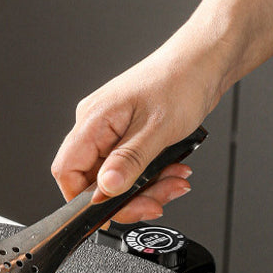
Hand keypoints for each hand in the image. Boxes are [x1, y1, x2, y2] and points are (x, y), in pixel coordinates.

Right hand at [51, 51, 216, 223]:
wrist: (206, 60)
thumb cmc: (182, 80)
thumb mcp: (157, 128)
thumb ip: (128, 162)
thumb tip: (105, 188)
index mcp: (93, 120)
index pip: (67, 171)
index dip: (83, 199)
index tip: (109, 211)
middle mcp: (96, 126)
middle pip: (94, 182)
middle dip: (127, 197)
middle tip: (153, 202)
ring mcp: (111, 132)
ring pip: (116, 180)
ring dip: (145, 190)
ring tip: (172, 182)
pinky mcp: (127, 137)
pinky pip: (130, 169)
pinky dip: (151, 178)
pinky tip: (170, 172)